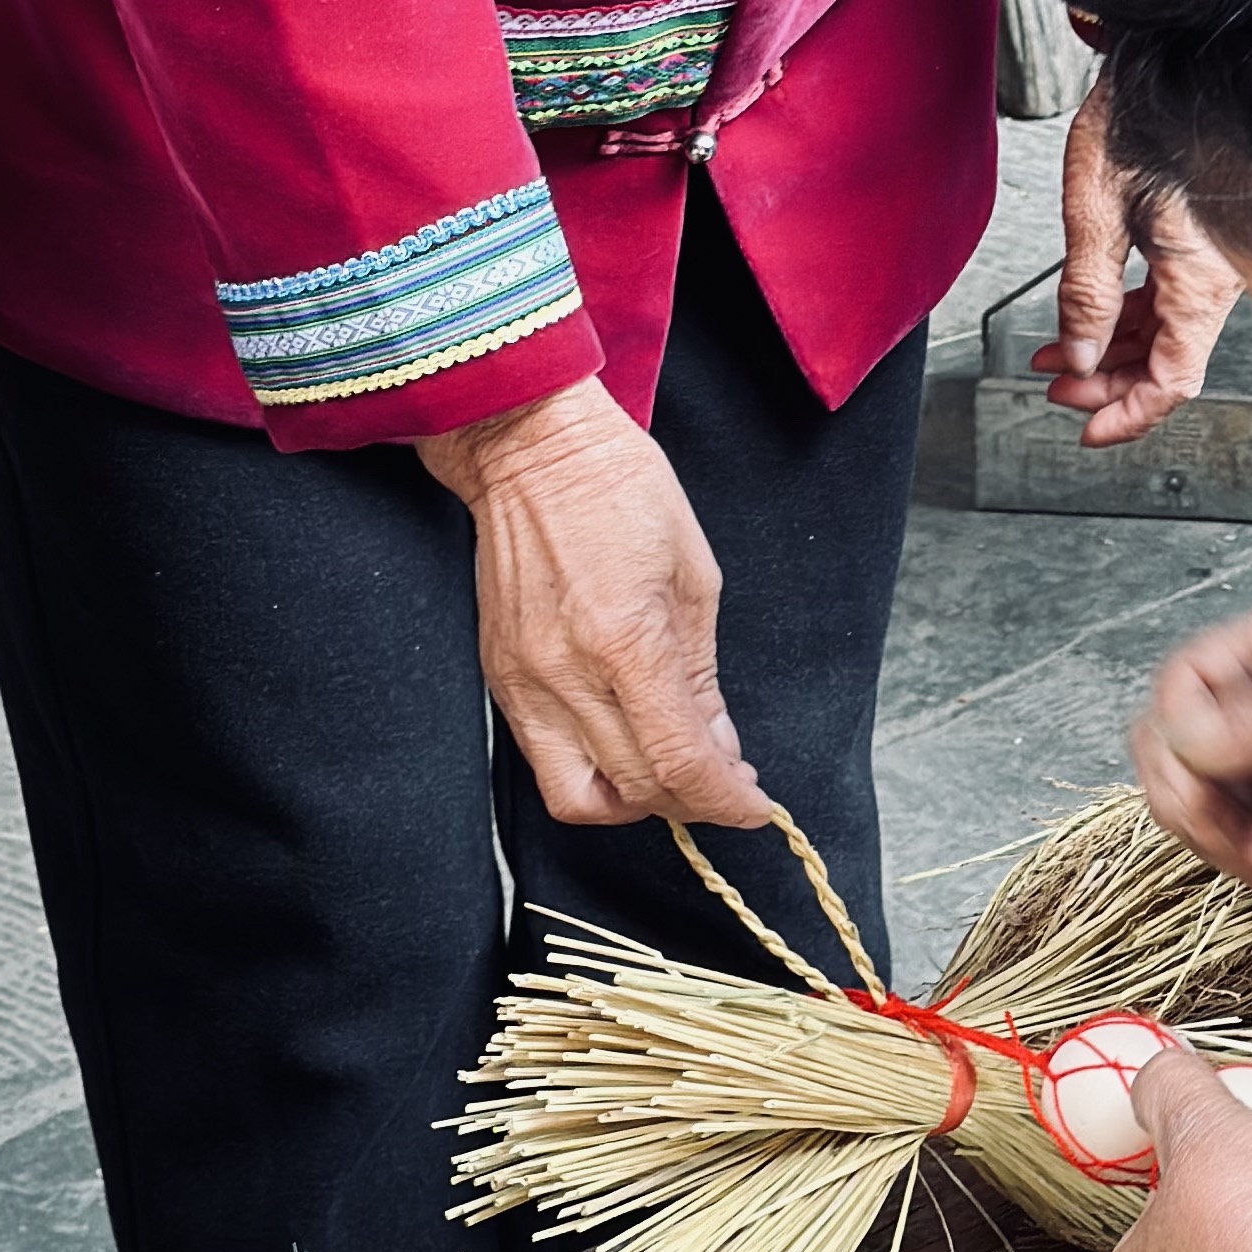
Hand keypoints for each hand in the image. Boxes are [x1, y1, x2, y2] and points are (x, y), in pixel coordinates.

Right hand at [416, 379, 769, 831]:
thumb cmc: (621, 491)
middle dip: (692, 803)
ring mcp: (522, 681)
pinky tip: (625, 743)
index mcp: (625, 643)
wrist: (531, 447)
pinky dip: (591, 771)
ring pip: (576, 796)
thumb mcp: (694, 577)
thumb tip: (719, 748)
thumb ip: (702, 675)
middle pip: (635, 790)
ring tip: (670, 775)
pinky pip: (542, 759)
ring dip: (634, 803)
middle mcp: (566, 675)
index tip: (753, 804)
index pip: (680, 763)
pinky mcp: (498, 677)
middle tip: (726, 785)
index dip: (725, 800)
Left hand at [1040, 79, 1244, 447]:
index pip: (1174, 380)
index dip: (1130, 415)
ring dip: (1108, 350)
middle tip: (1056, 392)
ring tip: (1054, 355)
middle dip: (1107, 384)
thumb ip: (1087, 291)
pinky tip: (1083, 318)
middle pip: (1167, 363)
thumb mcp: (1096, 207)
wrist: (1176, 59)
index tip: (1089, 430)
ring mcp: (1210, 262)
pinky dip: (1122, 315)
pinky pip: (1165, 298)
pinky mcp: (1198, 242)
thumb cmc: (1144, 112)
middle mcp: (1216, 278)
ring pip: (1163, 333)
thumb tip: (1080, 354)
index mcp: (1200, 280)